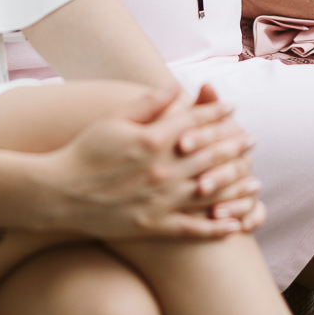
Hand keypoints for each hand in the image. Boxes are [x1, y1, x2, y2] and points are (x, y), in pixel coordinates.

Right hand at [25, 85, 262, 239]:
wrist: (60, 194)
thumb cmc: (86, 151)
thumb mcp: (115, 119)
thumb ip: (149, 103)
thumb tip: (177, 87)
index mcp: (152, 139)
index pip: (195, 122)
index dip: (216, 113)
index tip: (232, 108)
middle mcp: (161, 170)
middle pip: (209, 154)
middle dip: (233, 145)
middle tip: (250, 140)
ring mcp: (160, 200)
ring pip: (209, 191)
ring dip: (235, 185)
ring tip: (253, 180)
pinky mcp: (154, 225)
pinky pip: (193, 228)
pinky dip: (216, 227)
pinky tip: (234, 224)